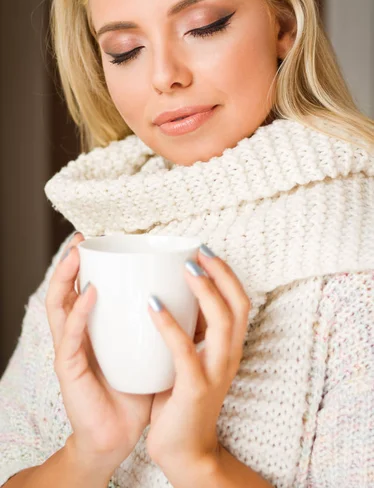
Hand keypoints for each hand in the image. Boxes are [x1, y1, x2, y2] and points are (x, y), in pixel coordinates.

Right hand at [46, 232, 153, 475]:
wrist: (118, 436)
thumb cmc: (133, 391)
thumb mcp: (146, 349)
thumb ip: (156, 323)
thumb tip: (184, 293)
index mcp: (94, 328)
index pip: (83, 288)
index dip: (87, 265)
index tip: (100, 239)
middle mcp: (77, 334)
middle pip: (65, 290)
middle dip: (70, 262)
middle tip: (81, 238)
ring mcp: (70, 350)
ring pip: (58, 305)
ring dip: (66, 277)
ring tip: (77, 254)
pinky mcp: (69, 369)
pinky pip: (72, 336)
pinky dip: (80, 312)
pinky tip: (91, 293)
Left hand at [145, 246, 250, 473]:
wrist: (185, 452)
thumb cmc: (182, 402)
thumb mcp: (192, 360)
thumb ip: (191, 333)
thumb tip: (174, 296)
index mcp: (228, 347)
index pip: (239, 302)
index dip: (226, 274)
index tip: (204, 250)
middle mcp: (229, 356)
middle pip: (238, 305)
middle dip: (221, 273)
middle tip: (198, 251)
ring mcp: (215, 372)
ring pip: (222, 321)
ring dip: (205, 290)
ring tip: (186, 268)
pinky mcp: (195, 388)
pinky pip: (184, 350)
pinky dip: (170, 324)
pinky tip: (152, 304)